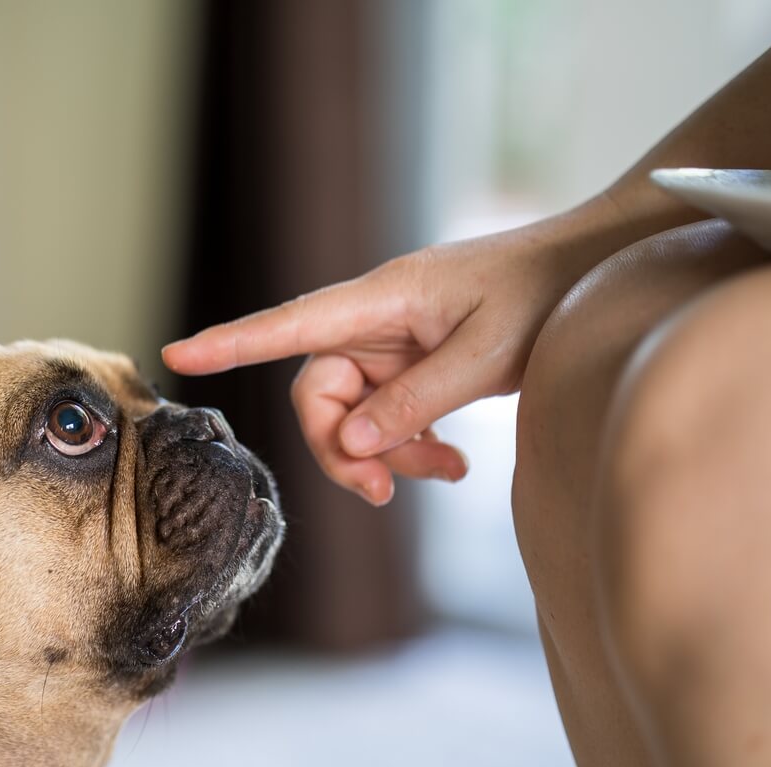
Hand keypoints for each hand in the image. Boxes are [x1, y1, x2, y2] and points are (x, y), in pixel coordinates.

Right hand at [163, 212, 607, 504]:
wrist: (593, 270)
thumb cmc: (545, 293)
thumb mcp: (487, 354)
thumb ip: (416, 401)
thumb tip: (350, 442)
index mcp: (381, 300)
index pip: (287, 325)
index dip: (230, 343)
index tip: (177, 353)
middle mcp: (374, 321)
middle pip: (317, 393)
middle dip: (340, 448)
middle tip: (379, 493)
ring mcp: (393, 344)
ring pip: (353, 414)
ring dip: (386, 455)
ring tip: (447, 474)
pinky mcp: (415, 363)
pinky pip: (388, 414)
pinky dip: (411, 446)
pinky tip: (453, 464)